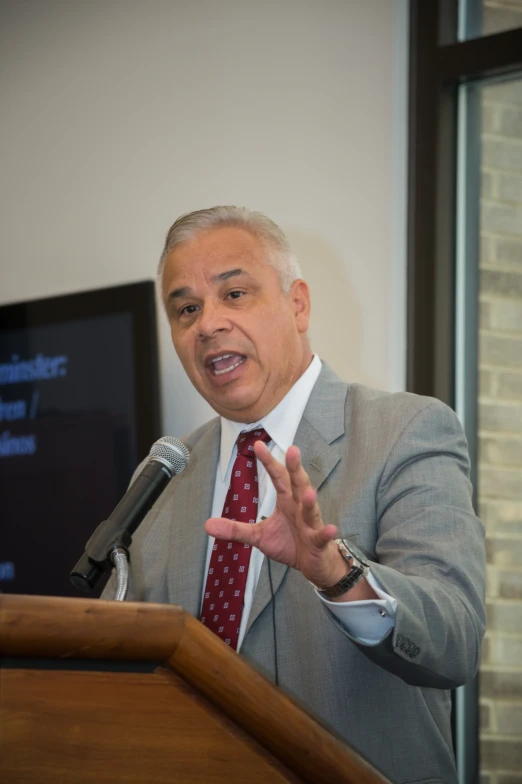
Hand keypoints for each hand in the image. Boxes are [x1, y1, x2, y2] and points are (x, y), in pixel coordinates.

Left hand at [204, 440, 349, 589]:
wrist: (313, 564)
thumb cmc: (290, 544)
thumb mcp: (259, 536)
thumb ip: (236, 529)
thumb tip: (207, 525)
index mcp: (287, 501)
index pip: (278, 478)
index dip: (269, 462)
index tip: (257, 445)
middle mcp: (300, 507)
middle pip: (298, 484)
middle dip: (295, 468)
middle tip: (293, 449)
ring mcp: (311, 524)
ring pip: (311, 509)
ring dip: (311, 501)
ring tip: (309, 491)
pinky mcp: (318, 541)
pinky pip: (322, 536)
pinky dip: (326, 532)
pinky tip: (330, 528)